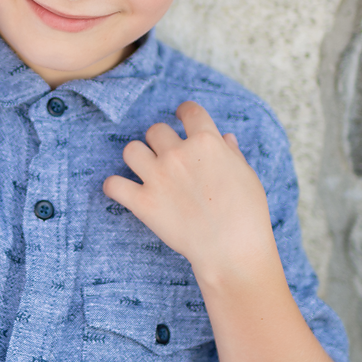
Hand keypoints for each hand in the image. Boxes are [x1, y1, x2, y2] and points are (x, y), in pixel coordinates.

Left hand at [102, 101, 275, 276]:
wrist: (233, 251)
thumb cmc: (247, 215)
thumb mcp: (247, 176)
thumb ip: (231, 153)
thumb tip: (225, 139)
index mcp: (207, 142)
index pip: (189, 111)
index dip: (184, 112)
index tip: (181, 116)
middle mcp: (178, 154)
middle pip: (155, 130)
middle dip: (161, 141)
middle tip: (168, 157)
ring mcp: (158, 177)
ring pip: (131, 150)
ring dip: (138, 158)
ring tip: (145, 170)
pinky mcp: (143, 203)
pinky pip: (113, 185)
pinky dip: (114, 187)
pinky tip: (123, 190)